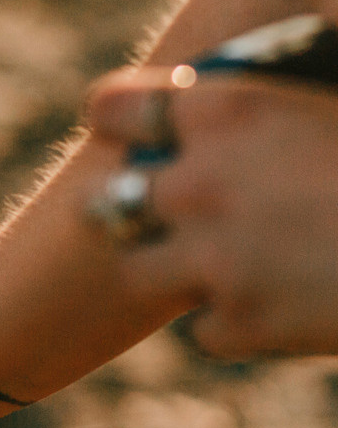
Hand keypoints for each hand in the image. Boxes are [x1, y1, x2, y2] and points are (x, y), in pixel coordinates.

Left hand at [87, 66, 337, 356]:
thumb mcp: (334, 99)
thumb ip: (274, 110)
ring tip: (232, 265)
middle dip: (138, 208)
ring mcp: (210, 260)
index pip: (112, 105)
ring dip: (179, 270)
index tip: (130, 130)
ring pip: (141, 272)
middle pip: (114, 200)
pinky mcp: (238, 325)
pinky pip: (209, 328)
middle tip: (176, 211)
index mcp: (226, 107)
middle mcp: (197, 183)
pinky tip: (291, 307)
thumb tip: (247, 108)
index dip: (120, 118)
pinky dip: (242, 323)